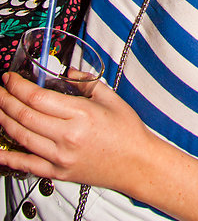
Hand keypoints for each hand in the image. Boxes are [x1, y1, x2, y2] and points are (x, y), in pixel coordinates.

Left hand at [0, 72, 150, 189]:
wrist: (136, 164)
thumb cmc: (127, 132)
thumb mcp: (110, 97)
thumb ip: (86, 82)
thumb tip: (67, 73)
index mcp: (81, 114)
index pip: (38, 98)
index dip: (18, 86)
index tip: (10, 79)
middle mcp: (68, 136)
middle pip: (25, 116)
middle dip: (6, 100)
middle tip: (0, 90)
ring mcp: (61, 157)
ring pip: (21, 137)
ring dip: (4, 121)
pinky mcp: (58, 172)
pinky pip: (27, 165)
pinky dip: (8, 157)